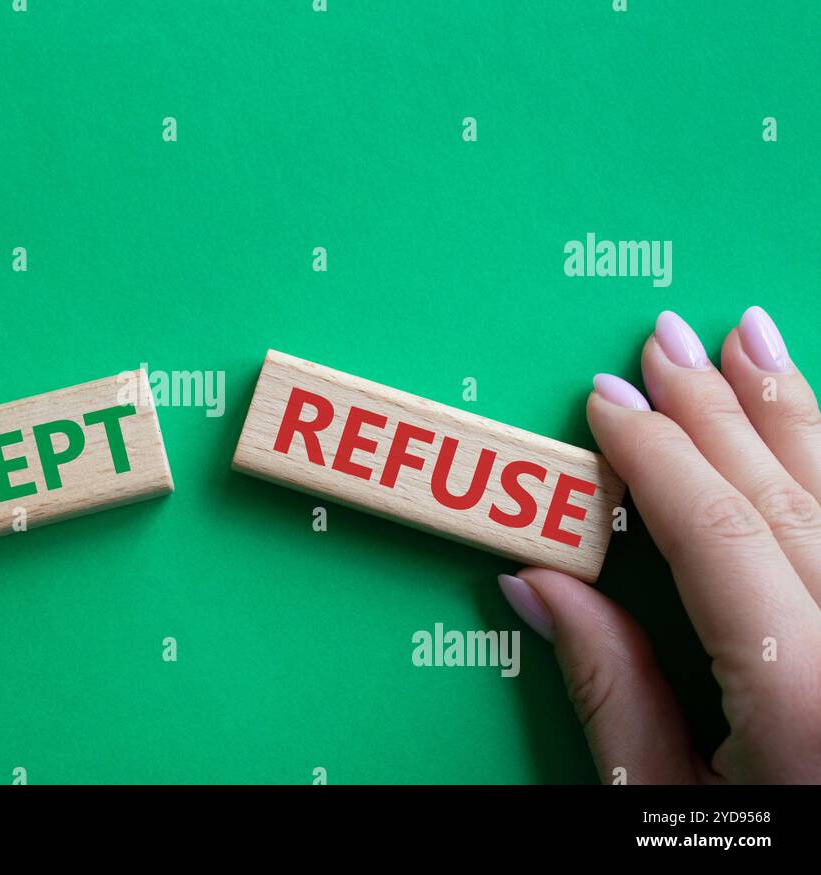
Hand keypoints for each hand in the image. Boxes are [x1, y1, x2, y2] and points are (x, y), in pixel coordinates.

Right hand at [500, 307, 820, 783]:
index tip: (607, 401)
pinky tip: (819, 423)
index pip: (719, 532)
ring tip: (750, 339)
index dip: (657, 455)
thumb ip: (608, 687)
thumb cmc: (769, 865)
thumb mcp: (670, 804)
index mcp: (806, 699)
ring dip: (795, 408)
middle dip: (720, 406)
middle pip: (790, 495)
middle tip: (664, 338)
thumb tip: (541, 586)